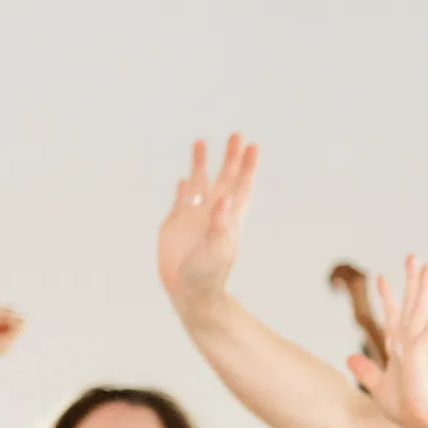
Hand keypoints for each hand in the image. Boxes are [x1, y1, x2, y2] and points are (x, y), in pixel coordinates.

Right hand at [158, 135, 258, 312]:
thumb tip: (225, 198)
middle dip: (230, 157)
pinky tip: (184, 179)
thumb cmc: (208, 275)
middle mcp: (213, 213)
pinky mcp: (175, 224)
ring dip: (201, 164)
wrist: (189, 293)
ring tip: (201, 141)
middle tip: (236, 134)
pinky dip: (184, 188)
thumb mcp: (216, 250)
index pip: (240, 186)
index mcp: (228, 217)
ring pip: (200, 183)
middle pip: (224, 178)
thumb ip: (220, 224)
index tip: (252, 146)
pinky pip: (181, 200)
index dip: (246, 166)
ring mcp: (194, 217)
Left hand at [348, 257, 427, 427]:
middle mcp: (410, 344)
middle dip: (411, 282)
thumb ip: (366, 371)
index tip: (380, 277)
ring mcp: (417, 350)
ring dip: (424, 290)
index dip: (387, 297)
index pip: (392, 316)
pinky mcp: (423, 360)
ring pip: (420, 314)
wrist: (425, 426)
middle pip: (410, 306)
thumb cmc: (408, 409)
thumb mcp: (378, 387)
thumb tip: (349, 357)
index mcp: (400, 349)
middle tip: (413, 256)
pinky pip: (427, 336)